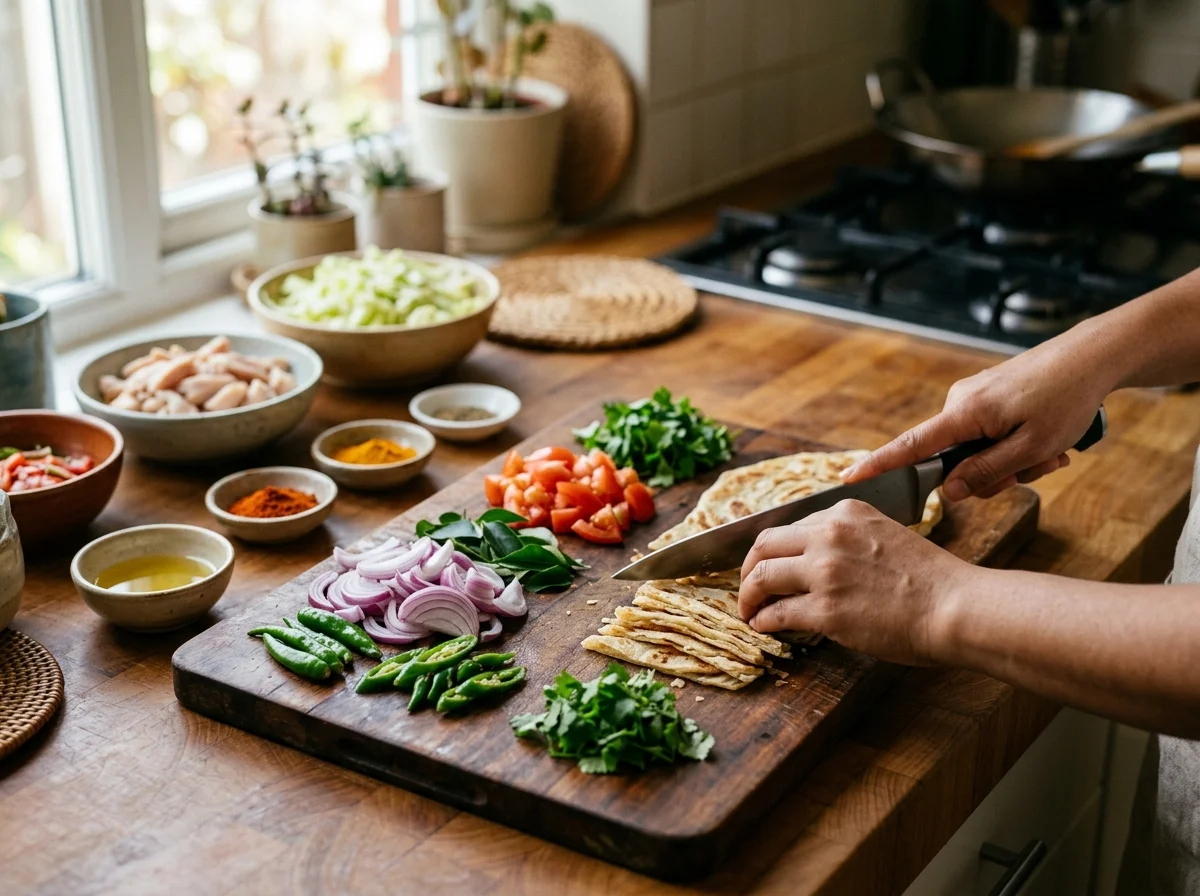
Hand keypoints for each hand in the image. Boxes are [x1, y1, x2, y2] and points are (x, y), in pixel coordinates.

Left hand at [738, 500, 973, 665]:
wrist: (956, 607)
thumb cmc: (931, 579)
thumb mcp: (887, 534)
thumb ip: (851, 537)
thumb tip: (818, 557)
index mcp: (845, 512)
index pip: (790, 526)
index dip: (772, 550)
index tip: (766, 564)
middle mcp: (829, 535)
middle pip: (763, 546)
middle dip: (747, 568)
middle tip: (746, 587)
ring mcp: (825, 572)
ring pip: (761, 578)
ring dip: (746, 596)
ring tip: (748, 610)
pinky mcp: (825, 609)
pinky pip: (777, 614)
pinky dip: (763, 621)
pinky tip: (763, 627)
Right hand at [840, 326, 1114, 500]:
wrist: (1092, 357)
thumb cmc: (1066, 400)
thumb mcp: (1031, 448)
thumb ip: (985, 472)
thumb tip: (948, 491)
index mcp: (965, 413)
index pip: (911, 446)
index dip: (880, 465)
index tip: (849, 478)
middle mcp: (960, 402)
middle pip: (956, 459)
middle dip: (994, 474)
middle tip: (1039, 467)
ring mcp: (974, 398)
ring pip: (978, 450)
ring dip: (1013, 460)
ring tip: (1052, 451)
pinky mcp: (988, 397)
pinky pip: (990, 434)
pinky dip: (1016, 444)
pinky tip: (1048, 439)